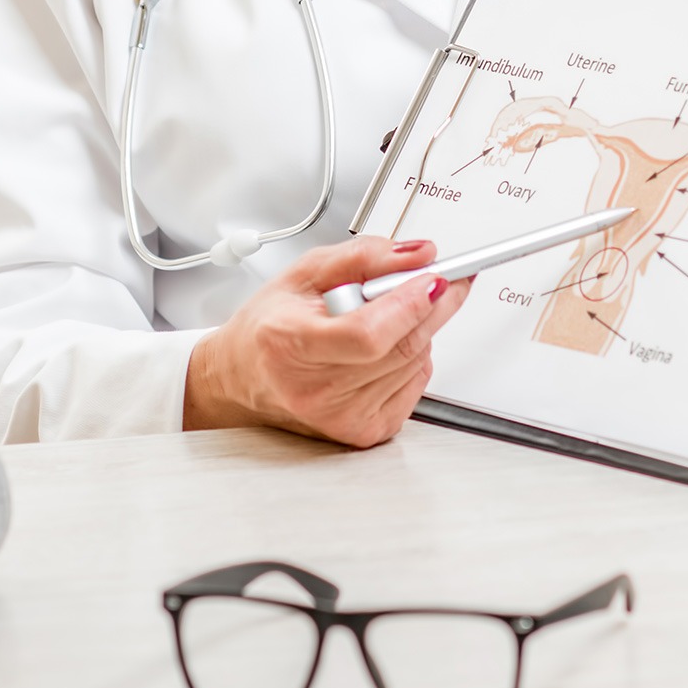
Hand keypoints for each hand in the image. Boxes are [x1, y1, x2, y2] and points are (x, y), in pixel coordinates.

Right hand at [184, 238, 472, 447]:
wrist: (245, 377)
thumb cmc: (270, 327)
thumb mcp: (305, 274)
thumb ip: (363, 257)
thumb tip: (419, 255)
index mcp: (290, 345)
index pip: (366, 334)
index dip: (409, 305)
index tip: (434, 278)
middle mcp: (315, 390)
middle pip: (400, 348)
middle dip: (433, 307)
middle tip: (442, 281)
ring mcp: (342, 416)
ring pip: (414, 363)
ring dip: (418, 331)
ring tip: (384, 316)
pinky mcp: (363, 431)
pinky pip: (414, 385)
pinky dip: (411, 358)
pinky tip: (384, 348)